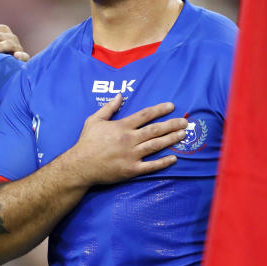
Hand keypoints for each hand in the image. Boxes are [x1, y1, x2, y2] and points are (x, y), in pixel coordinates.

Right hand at [62, 96, 187, 186]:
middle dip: (171, 125)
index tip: (171, 106)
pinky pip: (151, 166)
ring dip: (171, 139)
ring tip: (183, 135)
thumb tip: (120, 95)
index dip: (159, 110)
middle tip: (185, 122)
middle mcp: (129, 139)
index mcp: (122, 126)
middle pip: (155, 130)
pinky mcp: (132, 169)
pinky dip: (163, 162)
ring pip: (156, 145)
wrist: (81, 166)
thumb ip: (109, 108)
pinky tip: (174, 158)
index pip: (145, 115)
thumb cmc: (87, 142)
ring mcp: (132, 155)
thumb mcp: (94, 120)